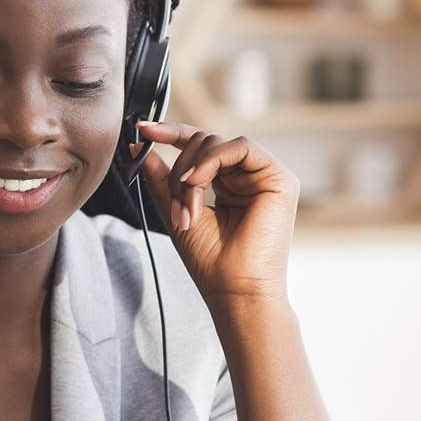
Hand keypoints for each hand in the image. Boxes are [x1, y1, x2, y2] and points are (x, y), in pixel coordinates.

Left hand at [134, 121, 299, 304]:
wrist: (234, 290)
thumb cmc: (210, 261)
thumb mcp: (175, 210)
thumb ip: (161, 178)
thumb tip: (141, 144)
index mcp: (228, 184)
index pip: (200, 147)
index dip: (171, 133)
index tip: (143, 129)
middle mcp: (248, 176)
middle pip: (204, 142)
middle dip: (179, 172)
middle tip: (175, 206)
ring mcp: (265, 176)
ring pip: (217, 143)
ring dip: (191, 173)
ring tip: (187, 208)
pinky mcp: (280, 177)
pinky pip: (240, 146)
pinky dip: (211, 161)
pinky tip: (197, 183)